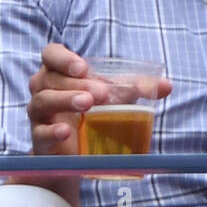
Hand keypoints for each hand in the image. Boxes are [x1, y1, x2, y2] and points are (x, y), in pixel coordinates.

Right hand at [19, 44, 171, 206]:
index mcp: (59, 72)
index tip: (83, 67)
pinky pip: (40, 132)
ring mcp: (39, 114)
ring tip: (87, 104)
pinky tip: (66, 132)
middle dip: (77, 84)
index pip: (51, 54)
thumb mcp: (116, 96)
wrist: (77, 152)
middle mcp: (44, 88)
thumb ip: (139, 88)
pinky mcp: (40, 139)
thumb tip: (167, 85)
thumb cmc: (94, 112)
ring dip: (65, 100)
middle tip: (102, 93)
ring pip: (43, 101)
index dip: (63, 58)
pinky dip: (52, 131)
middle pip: (52, 79)